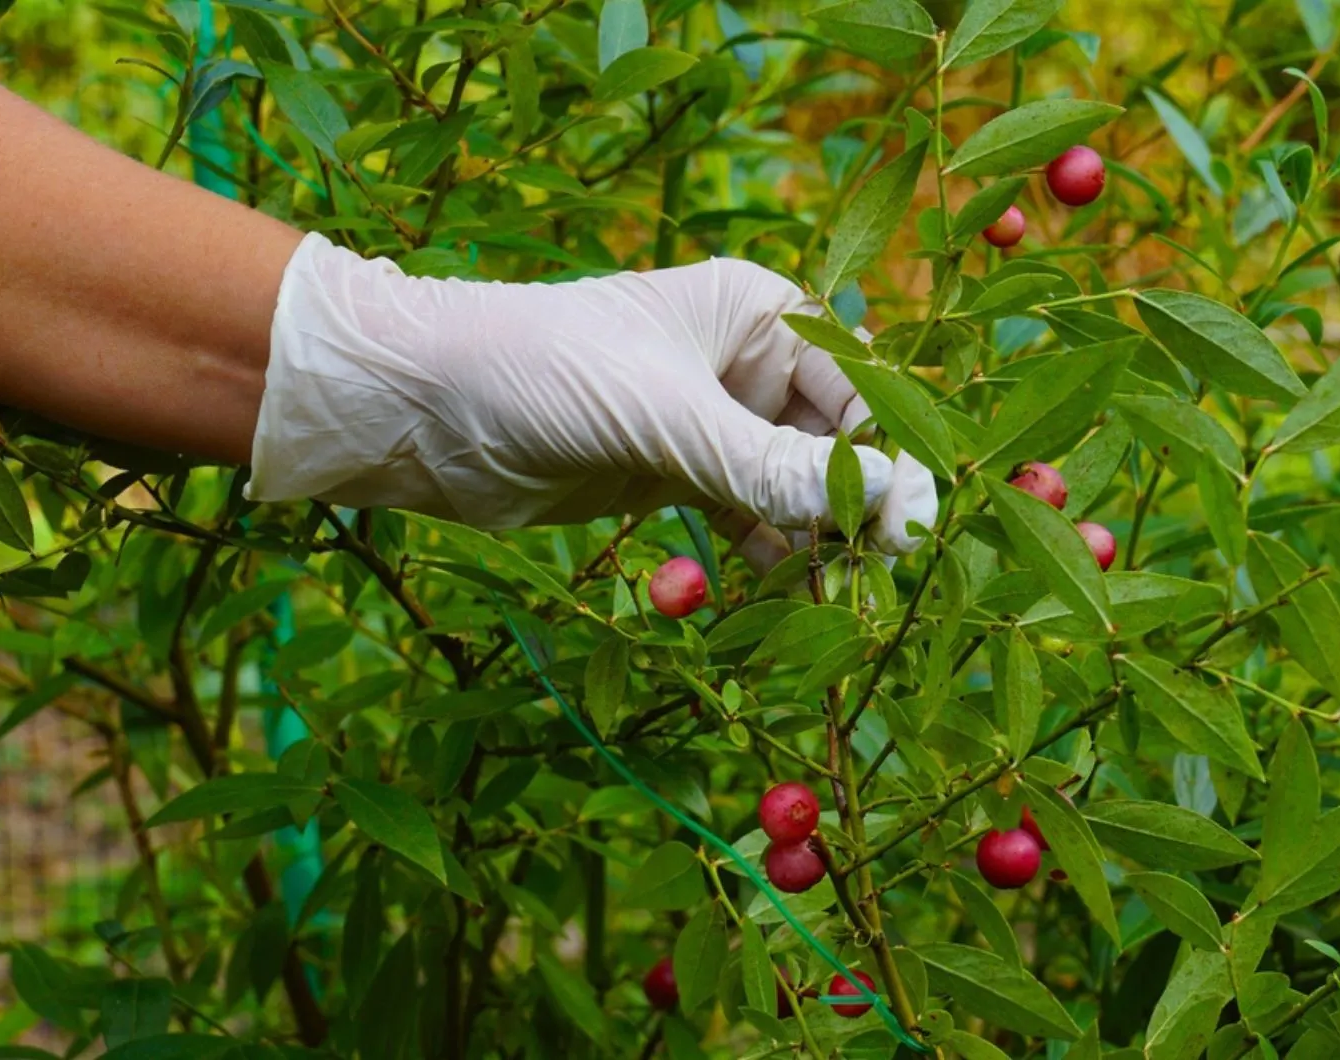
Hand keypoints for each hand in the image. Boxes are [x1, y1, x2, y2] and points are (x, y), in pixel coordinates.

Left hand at [250, 235, 937, 556]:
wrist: (421, 410)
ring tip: (841, 598)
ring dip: (817, 539)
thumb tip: (891, 502)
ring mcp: (712, 423)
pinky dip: (765, 554)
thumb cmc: (545, 372)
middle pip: (835, 441)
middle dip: (858, 504)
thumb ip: (775, 467)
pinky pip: (747, 519)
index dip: (894, 453)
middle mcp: (746, 364)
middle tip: (883, 574)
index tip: (917, 524)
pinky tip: (778, 593)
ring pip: (795, 488)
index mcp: (759, 314)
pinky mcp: (676, 476)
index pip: (859, 385)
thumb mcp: (668, 417)